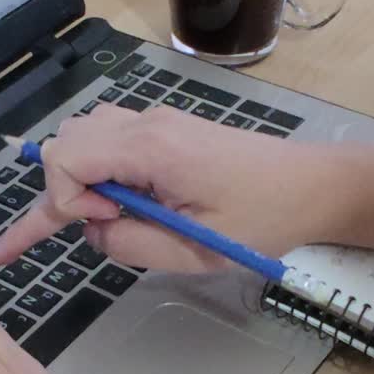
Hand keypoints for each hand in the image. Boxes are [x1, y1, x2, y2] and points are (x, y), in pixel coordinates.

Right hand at [0, 104, 346, 271]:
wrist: (310, 185)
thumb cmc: (261, 219)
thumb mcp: (193, 251)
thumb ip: (130, 244)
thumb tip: (93, 232)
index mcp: (151, 149)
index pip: (65, 158)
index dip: (63, 200)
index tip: (103, 224)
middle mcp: (146, 124)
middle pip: (66, 141)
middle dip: (65, 188)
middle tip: (104, 223)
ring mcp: (155, 121)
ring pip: (82, 134)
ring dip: (79, 175)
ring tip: (112, 213)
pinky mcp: (166, 129)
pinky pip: (108, 136)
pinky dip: (98, 166)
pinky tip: (125, 198)